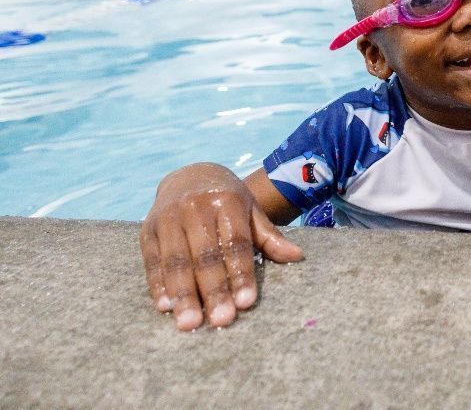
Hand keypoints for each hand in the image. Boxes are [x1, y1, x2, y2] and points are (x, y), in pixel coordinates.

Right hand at [139, 164, 302, 330]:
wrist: (189, 175)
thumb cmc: (227, 200)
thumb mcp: (251, 210)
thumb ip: (268, 236)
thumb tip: (297, 256)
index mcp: (226, 201)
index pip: (236, 243)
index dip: (241, 273)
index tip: (246, 302)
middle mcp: (195, 208)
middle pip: (205, 256)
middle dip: (214, 290)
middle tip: (221, 320)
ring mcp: (167, 218)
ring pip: (176, 261)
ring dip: (183, 294)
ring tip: (189, 323)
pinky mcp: (147, 230)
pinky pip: (152, 262)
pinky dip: (158, 285)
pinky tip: (164, 307)